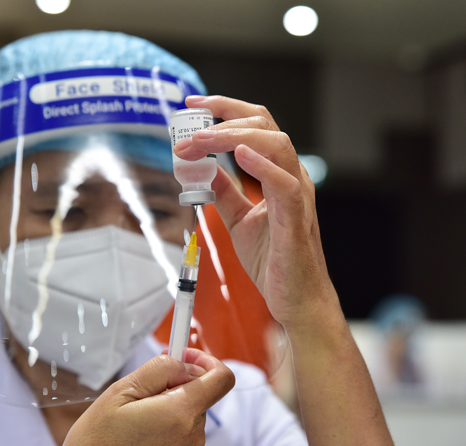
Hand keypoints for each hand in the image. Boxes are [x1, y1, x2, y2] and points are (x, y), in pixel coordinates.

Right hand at [59, 349, 234, 445]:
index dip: (207, 361)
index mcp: (181, 413)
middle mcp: (193, 437)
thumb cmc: (97, 442)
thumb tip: (185, 362)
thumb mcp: (121, 392)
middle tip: (142, 391)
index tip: (185, 357)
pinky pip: (181, 436)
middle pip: (200, 396)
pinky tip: (138, 435)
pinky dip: (165, 429)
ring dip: (168, 409)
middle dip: (176, 386)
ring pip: (188, 416)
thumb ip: (159, 370)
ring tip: (134, 419)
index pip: (222, 379)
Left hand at [174, 95, 338, 329]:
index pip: (256, 126)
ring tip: (199, 140)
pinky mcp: (296, 222)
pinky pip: (286, 186)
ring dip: (233, 136)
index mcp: (278, 175)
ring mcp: (297, 197)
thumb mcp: (239, 219)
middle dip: (223, 116)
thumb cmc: (275, 261)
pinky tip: (238, 155)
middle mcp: (291, 178)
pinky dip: (263, 166)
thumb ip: (224, 192)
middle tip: (187, 124)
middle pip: (265, 125)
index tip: (192, 105)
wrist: (296, 301)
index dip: (225, 109)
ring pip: (277, 145)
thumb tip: (202, 168)